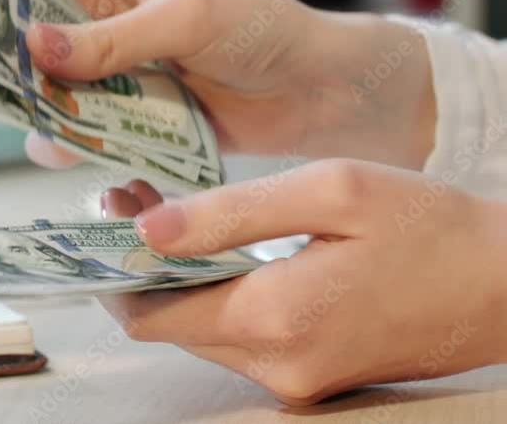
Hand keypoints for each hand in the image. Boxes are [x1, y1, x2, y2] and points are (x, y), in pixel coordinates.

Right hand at [24, 0, 435, 169]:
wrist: (311, 89)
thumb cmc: (258, 29)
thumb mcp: (186, 18)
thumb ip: (112, 36)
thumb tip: (34, 44)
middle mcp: (91, 20)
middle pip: (23, 47)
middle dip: (13, 75)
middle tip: (11, 99)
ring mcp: (104, 73)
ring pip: (46, 99)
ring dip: (51, 119)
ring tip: (77, 130)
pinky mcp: (121, 117)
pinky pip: (82, 136)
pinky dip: (83, 150)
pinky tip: (100, 157)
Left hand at [97, 161, 506, 405]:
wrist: (506, 285)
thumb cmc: (431, 228)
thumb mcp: (331, 191)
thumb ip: (231, 213)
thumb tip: (148, 229)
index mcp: (275, 317)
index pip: (152, 314)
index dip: (115, 266)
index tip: (102, 211)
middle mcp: (277, 364)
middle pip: (169, 324)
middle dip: (140, 264)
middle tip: (130, 197)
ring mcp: (294, 378)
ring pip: (200, 331)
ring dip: (174, 277)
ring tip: (165, 210)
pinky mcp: (309, 374)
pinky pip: (237, 337)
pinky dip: (212, 294)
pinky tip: (213, 247)